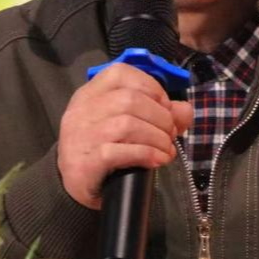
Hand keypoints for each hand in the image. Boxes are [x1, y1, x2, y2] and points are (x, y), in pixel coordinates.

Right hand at [57, 63, 193, 209]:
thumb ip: (158, 113)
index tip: (165, 107)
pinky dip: (147, 154)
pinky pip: (121, 152)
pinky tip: (157, 160)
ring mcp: (82, 135)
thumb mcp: (126, 124)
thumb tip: (185, 111)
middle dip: (160, 117)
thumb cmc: (102, 148)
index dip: (151, 87)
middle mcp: (83, 110)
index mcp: (90, 93)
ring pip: (127, 124)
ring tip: (166, 150)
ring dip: (157, 138)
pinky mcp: (87, 161)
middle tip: (170, 135)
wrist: (73, 185)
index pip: (120, 73)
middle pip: (130, 100)